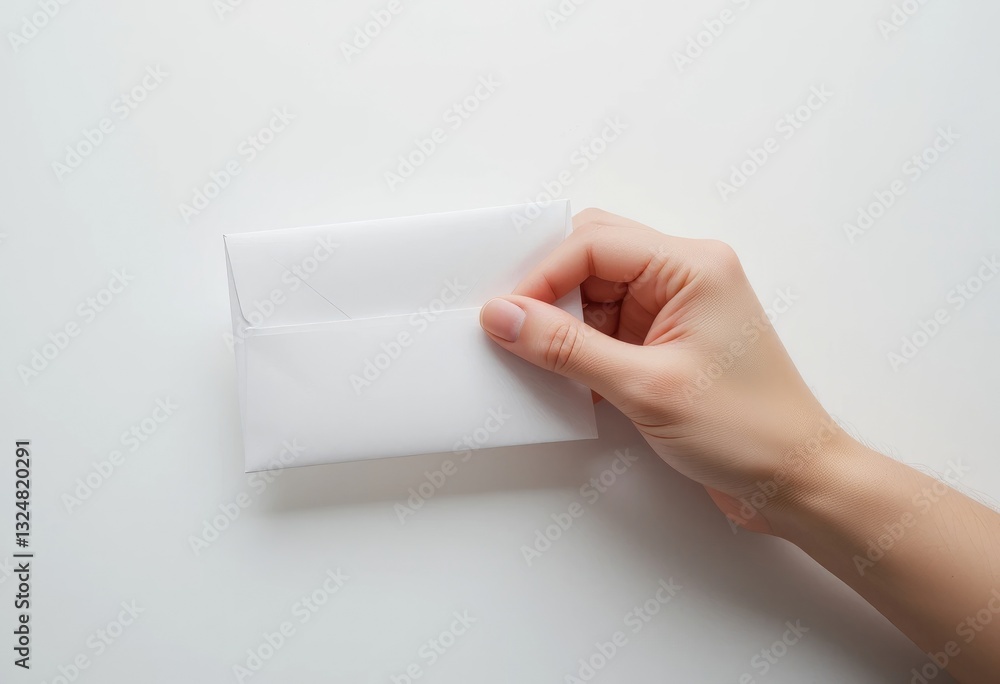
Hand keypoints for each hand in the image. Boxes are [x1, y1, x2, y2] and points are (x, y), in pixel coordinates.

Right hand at [479, 208, 846, 532]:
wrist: (794, 481)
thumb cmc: (747, 430)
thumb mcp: (644, 387)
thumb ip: (566, 348)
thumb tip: (504, 316)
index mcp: (692, 266)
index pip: (594, 243)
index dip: (542, 275)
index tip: (504, 315)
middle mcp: (685, 276)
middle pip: (593, 257)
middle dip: (549, 292)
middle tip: (511, 329)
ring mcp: (676, 309)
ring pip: (596, 293)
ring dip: (563, 324)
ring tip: (537, 361)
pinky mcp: (667, 342)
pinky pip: (608, 328)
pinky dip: (580, 349)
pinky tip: (565, 378)